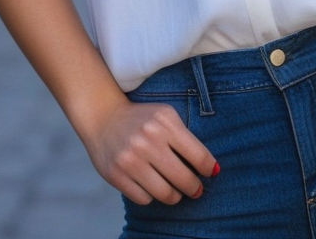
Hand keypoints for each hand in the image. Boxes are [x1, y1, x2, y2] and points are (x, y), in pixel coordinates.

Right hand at [82, 98, 218, 204]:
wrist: (104, 118)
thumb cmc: (143, 119)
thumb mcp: (166, 116)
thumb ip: (186, 138)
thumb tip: (211, 168)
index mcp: (165, 122)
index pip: (198, 155)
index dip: (209, 168)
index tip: (211, 173)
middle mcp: (148, 140)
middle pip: (183, 179)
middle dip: (195, 188)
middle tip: (196, 190)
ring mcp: (131, 158)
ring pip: (165, 194)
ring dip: (175, 196)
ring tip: (176, 192)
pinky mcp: (116, 175)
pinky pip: (144, 199)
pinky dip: (151, 196)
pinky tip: (151, 186)